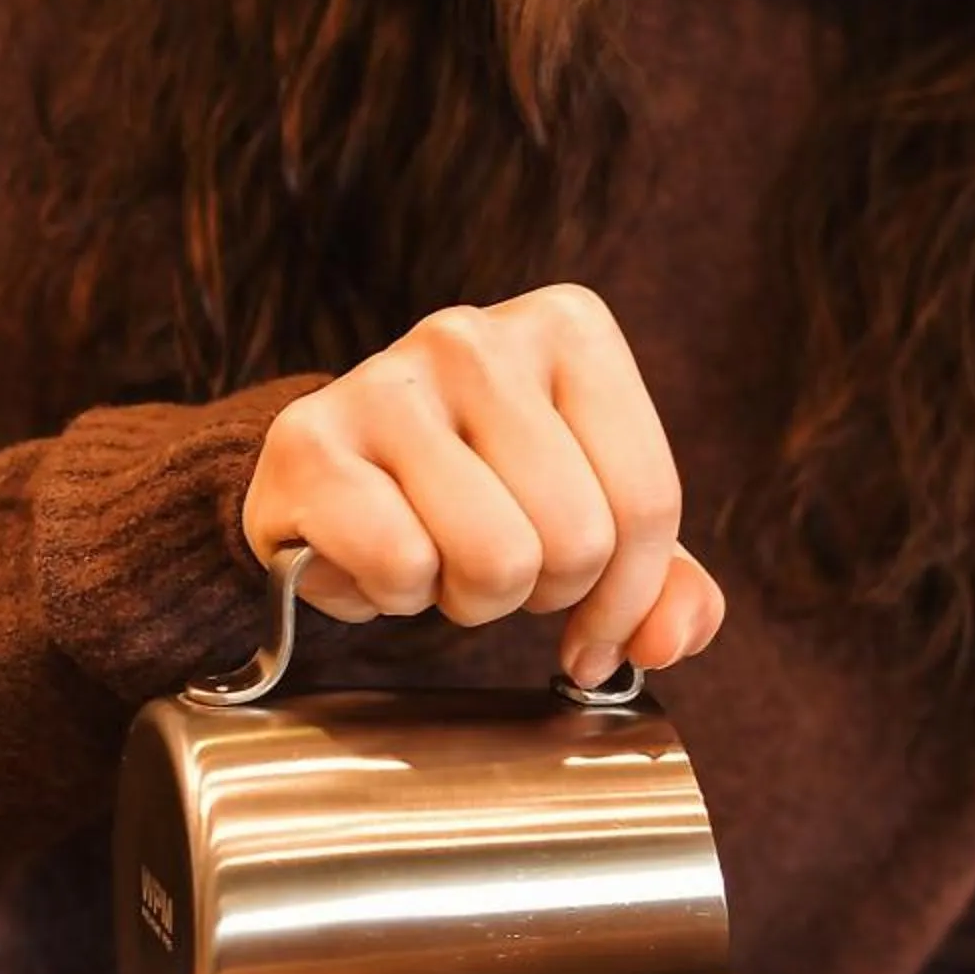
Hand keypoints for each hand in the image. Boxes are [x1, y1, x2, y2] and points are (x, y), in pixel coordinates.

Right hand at [241, 283, 725, 688]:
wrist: (330, 481)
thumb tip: (667, 644)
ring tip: (437, 556)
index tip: (592, 624)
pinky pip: (401, 563)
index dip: (626, 598)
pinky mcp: (308, 439)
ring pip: (497, 558)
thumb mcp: (596, 525)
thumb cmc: (482, 496)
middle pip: (577, 538)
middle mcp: (476, 336)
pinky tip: (374, 556)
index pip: (648, 503)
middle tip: (494, 566)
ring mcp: (388, 379)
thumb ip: (667, 586)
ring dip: (468, 598)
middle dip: (540, 592)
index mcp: (570, 329)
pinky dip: (393, 593)